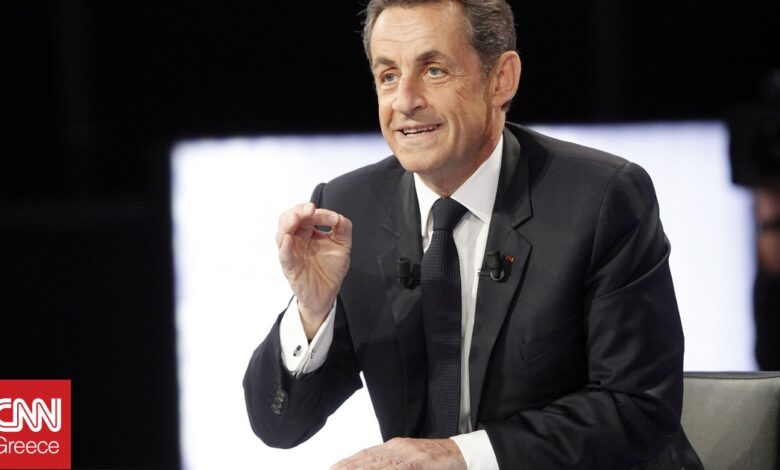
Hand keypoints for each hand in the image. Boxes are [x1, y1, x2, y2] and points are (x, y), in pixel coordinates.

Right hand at [277, 202, 351, 337]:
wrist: (328, 293)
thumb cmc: (331, 269)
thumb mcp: (342, 245)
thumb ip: (343, 228)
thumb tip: (338, 217)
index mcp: (307, 232)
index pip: (306, 215)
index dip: (319, 213)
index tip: (334, 219)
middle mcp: (296, 240)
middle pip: (288, 219)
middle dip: (297, 211)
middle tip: (310, 208)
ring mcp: (291, 253)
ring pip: (282, 234)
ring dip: (288, 223)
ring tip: (297, 217)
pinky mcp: (290, 268)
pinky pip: (284, 256)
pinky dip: (285, 247)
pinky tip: (288, 239)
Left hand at [330, 437, 465, 469]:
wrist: (460, 452)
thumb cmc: (435, 460)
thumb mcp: (410, 460)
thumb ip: (392, 464)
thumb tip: (374, 465)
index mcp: (394, 447)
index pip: (365, 455)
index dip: (347, 462)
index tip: (332, 468)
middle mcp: (399, 448)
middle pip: (368, 459)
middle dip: (349, 467)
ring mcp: (410, 454)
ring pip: (381, 464)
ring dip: (363, 469)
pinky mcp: (421, 462)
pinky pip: (403, 468)